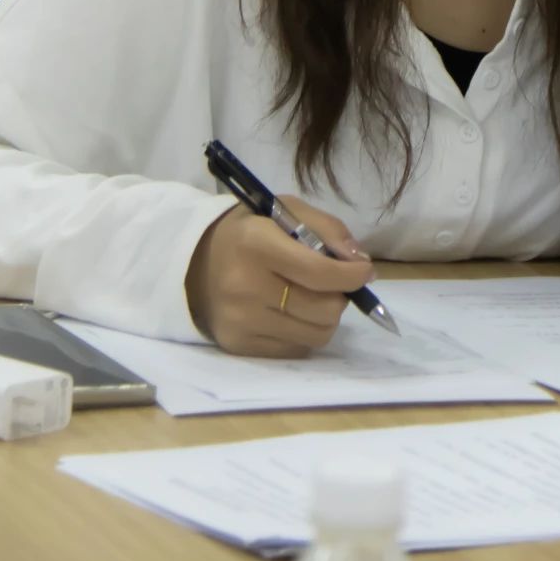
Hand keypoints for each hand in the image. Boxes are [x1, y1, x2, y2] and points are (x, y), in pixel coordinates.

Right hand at [185, 196, 372, 357]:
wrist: (195, 263)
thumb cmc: (249, 232)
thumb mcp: (285, 211)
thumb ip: (327, 228)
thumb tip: (359, 262)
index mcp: (255, 244)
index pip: (318, 271)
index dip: (351, 275)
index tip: (365, 270)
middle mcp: (245, 287)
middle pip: (323, 309)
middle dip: (340, 295)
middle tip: (334, 283)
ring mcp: (241, 322)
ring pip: (316, 335)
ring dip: (326, 317)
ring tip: (313, 297)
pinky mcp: (239, 346)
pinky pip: (297, 349)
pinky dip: (305, 332)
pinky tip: (291, 312)